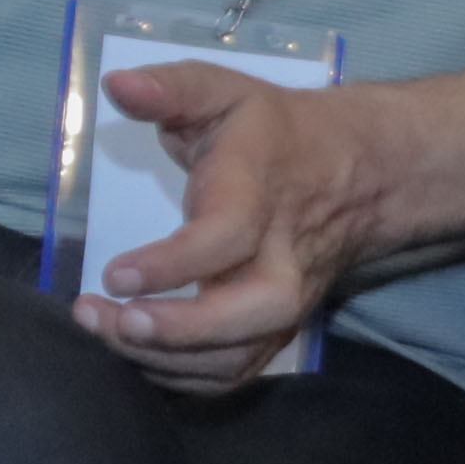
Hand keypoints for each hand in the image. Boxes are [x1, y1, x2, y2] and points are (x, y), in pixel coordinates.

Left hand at [89, 59, 413, 395]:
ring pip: (240, 353)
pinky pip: (238, 370)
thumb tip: (118, 86)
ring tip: (103, 334)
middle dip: (178, 331)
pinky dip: (185, 377)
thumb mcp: (224, 91)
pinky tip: (134, 357)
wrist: (361, 172)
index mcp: (262, 194)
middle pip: (250, 314)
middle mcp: (283, 257)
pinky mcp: (278, 325)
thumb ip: (172, 87)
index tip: (112, 273)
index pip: (227, 237)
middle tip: (111, 321)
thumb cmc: (274, 133)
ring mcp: (285, 299)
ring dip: (168, 358)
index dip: (172, 264)